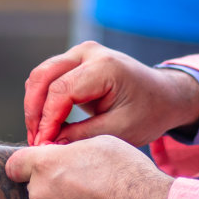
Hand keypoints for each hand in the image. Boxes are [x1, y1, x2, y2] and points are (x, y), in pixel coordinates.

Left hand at [6, 135, 174, 198]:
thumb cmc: (128, 173)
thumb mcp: (100, 143)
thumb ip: (71, 150)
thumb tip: (62, 155)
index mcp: (45, 166)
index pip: (15, 165)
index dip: (25, 165)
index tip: (34, 167)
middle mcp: (41, 196)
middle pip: (36, 189)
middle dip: (53, 186)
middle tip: (83, 183)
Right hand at [22, 41, 198, 146]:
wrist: (164, 95)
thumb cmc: (148, 112)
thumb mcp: (119, 130)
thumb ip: (82, 135)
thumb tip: (48, 145)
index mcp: (104, 66)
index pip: (61, 91)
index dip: (47, 120)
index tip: (43, 144)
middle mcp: (89, 53)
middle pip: (43, 76)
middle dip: (34, 110)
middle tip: (35, 140)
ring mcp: (81, 53)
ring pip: (42, 75)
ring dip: (35, 105)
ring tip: (39, 134)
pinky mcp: (76, 60)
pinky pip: (50, 76)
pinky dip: (43, 99)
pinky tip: (46, 123)